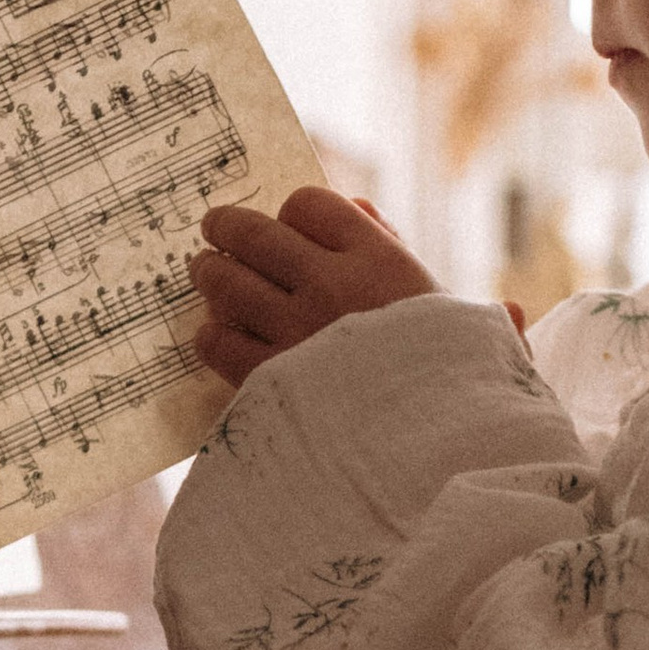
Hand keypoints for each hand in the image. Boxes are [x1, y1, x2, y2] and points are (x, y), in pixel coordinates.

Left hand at [189, 186, 439, 386]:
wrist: (442, 444)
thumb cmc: (443, 371)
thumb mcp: (436, 300)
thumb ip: (394, 248)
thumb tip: (356, 206)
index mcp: (379, 262)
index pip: (310, 205)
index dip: (291, 211)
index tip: (286, 225)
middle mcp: (333, 288)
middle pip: (255, 235)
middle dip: (226, 225)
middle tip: (215, 226)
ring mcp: (298, 334)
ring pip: (227, 283)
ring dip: (209, 272)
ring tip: (205, 272)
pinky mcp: (273, 382)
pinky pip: (220, 343)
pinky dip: (213, 334)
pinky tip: (218, 335)